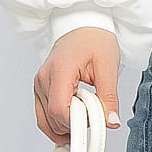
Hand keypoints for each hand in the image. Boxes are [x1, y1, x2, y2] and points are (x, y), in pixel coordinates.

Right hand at [34, 27, 121, 146]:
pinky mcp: (40, 90)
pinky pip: (44, 117)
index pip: (59, 109)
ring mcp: (39, 84)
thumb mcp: (108, 66)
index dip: (78, 122)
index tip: (96, 123)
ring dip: (68, 125)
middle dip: (76, 124)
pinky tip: (75, 121)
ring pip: (47, 121)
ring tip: (86, 111)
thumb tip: (112, 122)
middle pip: (53, 118)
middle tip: (95, 112)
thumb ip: (109, 97)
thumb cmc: (94, 40)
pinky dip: (59, 124)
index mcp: (59, 70)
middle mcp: (43, 78)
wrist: (83, 27)